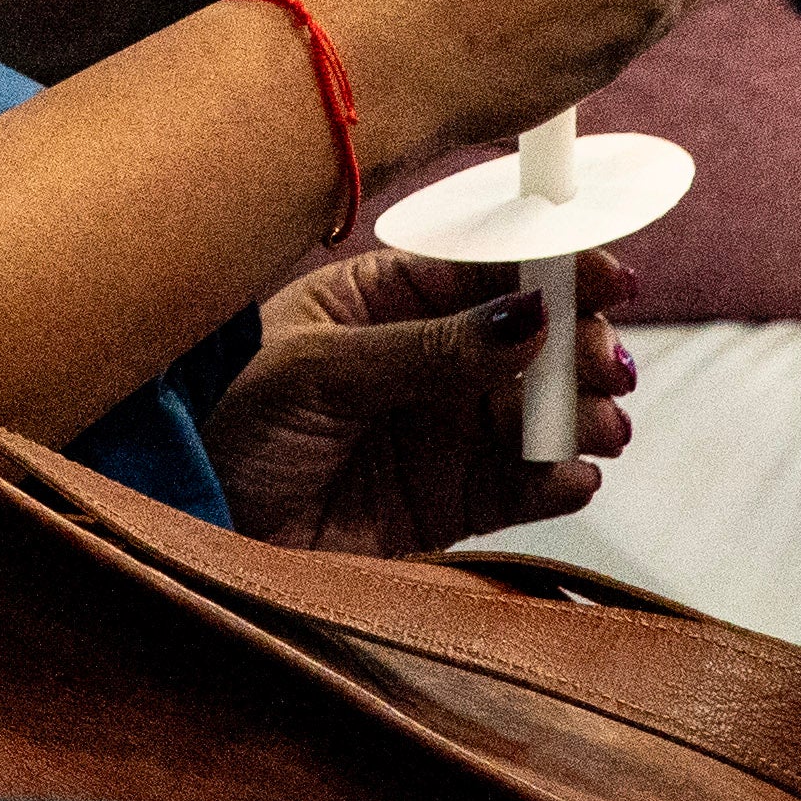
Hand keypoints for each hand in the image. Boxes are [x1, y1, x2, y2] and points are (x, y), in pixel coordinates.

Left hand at [215, 244, 643, 552]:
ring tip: (600, 425)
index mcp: (381, 298)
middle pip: (530, 340)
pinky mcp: (446, 502)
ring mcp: (439, 430)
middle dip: (577, 347)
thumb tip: (529, 315)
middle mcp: (423, 358)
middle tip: (604, 366)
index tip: (608, 278)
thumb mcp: (320, 373)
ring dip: (579, 414)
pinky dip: (557, 479)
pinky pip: (520, 485)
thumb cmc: (225, 426)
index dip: (552, 268)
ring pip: (536, 411)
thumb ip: (428, 350)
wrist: (192, 531)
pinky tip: (572, 475)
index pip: (485, 269)